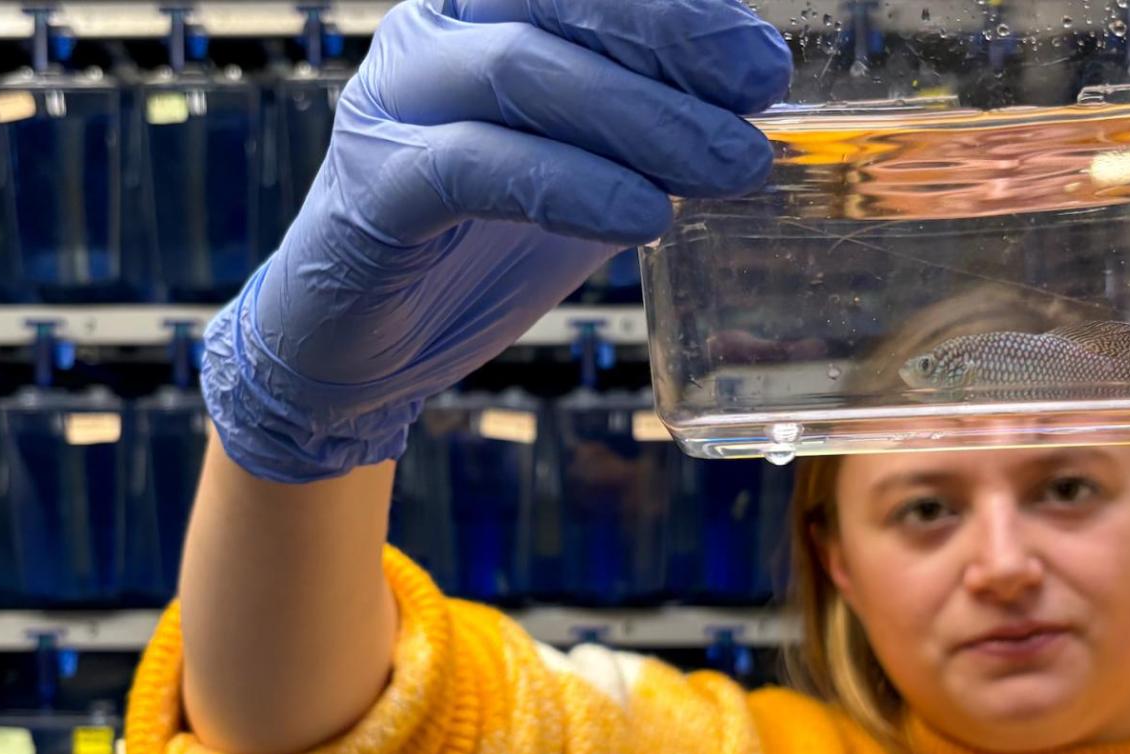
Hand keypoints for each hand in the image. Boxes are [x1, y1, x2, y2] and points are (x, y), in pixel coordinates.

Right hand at [204, 0, 791, 482]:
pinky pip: (475, 167)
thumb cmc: (482, 244)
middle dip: (673, 39)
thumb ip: (646, 131)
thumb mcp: (584, 170)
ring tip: (730, 167)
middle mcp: (430, 33)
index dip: (683, 11)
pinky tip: (643, 219)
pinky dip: (570, 187)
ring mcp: (392, 103)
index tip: (764, 64)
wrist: (365, 344)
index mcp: (481, 13)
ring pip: (521, 72)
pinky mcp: (374, 187)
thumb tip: (755, 106)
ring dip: (642, 119)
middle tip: (760, 94)